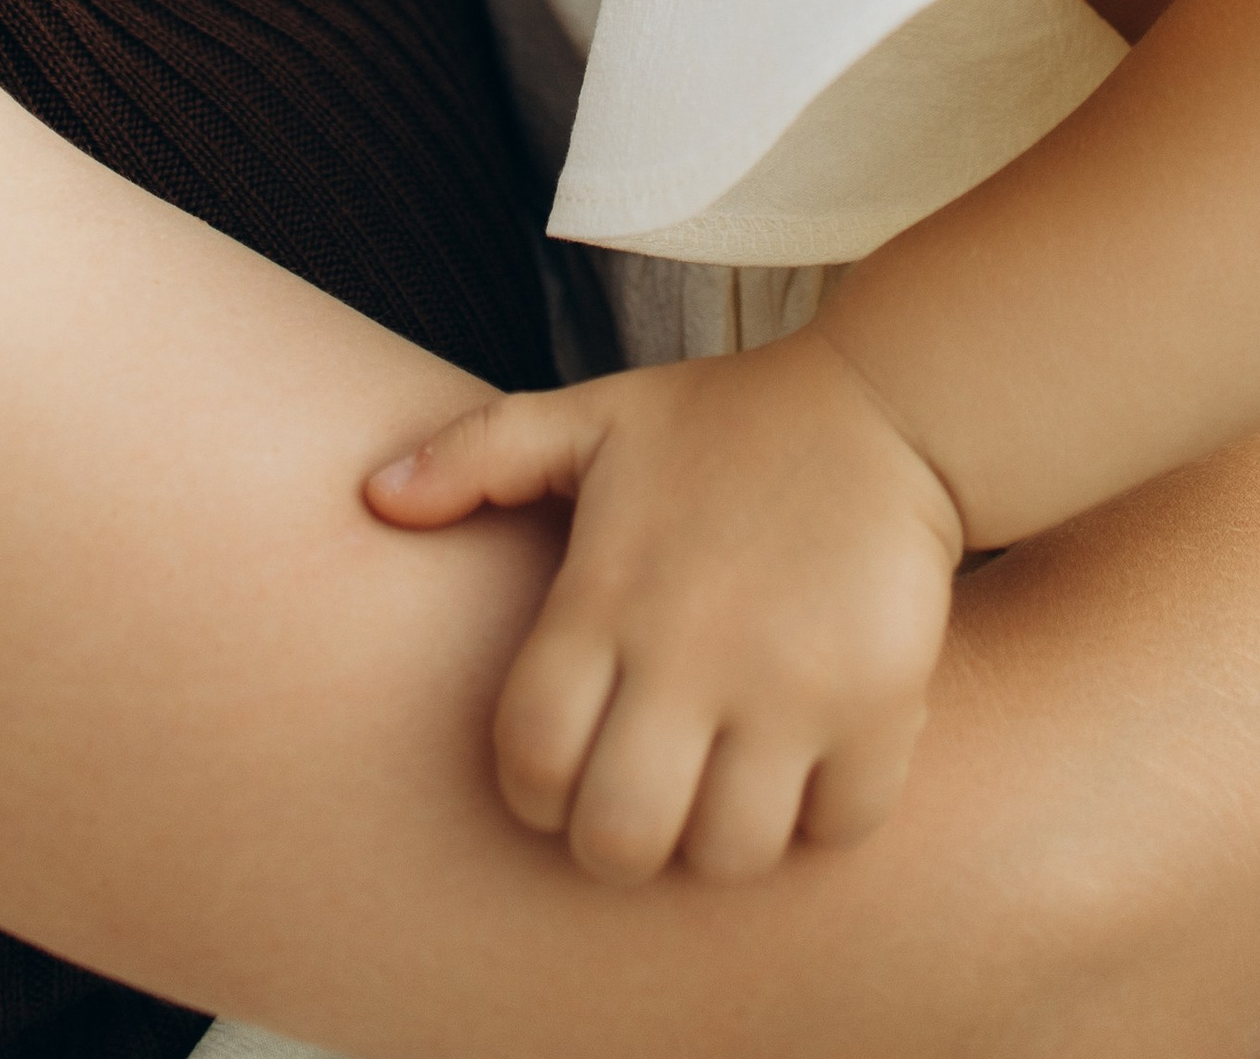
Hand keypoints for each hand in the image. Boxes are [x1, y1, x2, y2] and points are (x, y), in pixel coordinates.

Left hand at [365, 332, 965, 885]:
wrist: (887, 405)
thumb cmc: (725, 423)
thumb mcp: (594, 419)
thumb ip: (479, 455)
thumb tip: (372, 496)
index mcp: (605, 595)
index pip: (531, 760)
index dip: (535, 789)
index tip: (564, 768)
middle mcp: (689, 651)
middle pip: (619, 838)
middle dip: (619, 842)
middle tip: (643, 800)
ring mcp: (788, 684)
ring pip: (728, 854)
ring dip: (722, 837)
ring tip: (728, 784)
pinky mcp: (878, 701)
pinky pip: (838, 827)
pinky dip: (823, 815)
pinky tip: (812, 762)